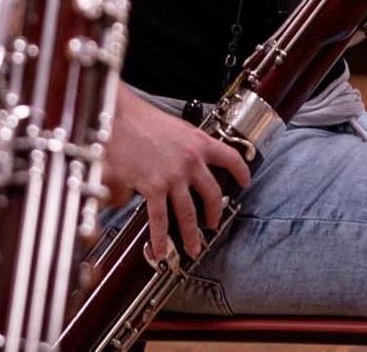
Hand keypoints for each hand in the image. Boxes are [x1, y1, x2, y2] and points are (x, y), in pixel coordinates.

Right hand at [105, 90, 251, 262]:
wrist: (121, 118)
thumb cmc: (143, 119)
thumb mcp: (176, 127)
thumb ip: (185, 146)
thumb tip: (184, 166)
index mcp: (199, 142)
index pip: (230, 158)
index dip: (241, 172)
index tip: (245, 182)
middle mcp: (191, 161)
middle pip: (212, 193)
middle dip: (215, 213)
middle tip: (212, 224)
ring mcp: (173, 176)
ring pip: (188, 213)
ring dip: (191, 233)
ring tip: (193, 247)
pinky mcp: (153, 187)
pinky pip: (160, 219)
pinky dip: (160, 237)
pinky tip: (160, 248)